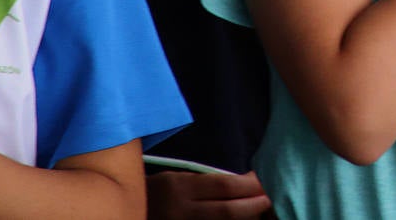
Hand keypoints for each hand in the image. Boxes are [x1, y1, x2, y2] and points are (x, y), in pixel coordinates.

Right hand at [147, 170, 271, 218]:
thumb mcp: (175, 179)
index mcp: (179, 188)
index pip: (223, 186)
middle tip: (272, 198)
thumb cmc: (155, 193)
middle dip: (254, 205)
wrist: (122, 213)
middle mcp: (180, 211)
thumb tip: (244, 183)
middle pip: (227, 211)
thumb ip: (205, 183)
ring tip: (262, 212)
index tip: (265, 180)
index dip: (249, 184)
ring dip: (245, 218)